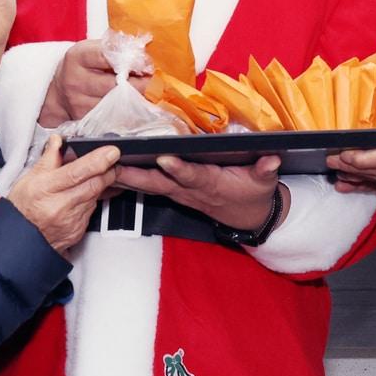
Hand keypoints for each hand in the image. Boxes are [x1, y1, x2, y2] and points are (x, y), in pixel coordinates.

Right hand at [8, 135, 118, 253]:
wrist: (21, 239)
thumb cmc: (23, 208)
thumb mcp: (29, 179)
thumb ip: (48, 159)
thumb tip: (58, 141)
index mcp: (46, 188)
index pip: (77, 172)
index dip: (97, 161)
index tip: (111, 152)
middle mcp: (60, 205)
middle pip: (94, 185)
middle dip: (108, 171)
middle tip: (112, 161)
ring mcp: (71, 220)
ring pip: (95, 197)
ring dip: (99, 185)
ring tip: (94, 177)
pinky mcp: (78, 230)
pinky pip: (92, 210)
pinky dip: (91, 200)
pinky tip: (83, 196)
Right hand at [38, 40, 146, 126]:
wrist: (58, 92)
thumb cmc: (83, 66)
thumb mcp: (92, 49)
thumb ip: (115, 47)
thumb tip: (142, 51)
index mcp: (78, 57)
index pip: (106, 55)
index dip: (130, 59)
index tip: (146, 63)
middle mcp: (76, 81)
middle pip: (114, 84)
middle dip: (140, 84)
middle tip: (155, 82)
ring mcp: (79, 103)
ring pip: (116, 104)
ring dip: (137, 100)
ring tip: (149, 94)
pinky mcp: (84, 120)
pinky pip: (113, 118)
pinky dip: (128, 113)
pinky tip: (138, 108)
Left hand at [115, 154, 288, 231]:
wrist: (248, 218)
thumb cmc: (254, 194)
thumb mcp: (265, 182)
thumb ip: (265, 169)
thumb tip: (271, 157)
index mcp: (211, 184)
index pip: (193, 176)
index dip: (178, 168)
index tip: (163, 158)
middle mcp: (191, 190)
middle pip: (161, 184)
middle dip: (137, 175)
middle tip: (114, 165)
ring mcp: (180, 194)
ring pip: (150, 186)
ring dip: (127, 178)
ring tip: (104, 166)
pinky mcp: (175, 194)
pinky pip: (150, 188)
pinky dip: (132, 181)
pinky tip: (113, 174)